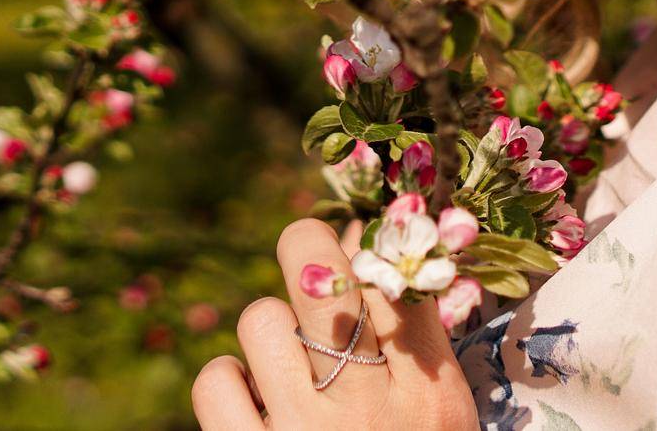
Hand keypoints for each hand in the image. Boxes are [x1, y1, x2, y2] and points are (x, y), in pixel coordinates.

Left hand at [192, 217, 477, 428]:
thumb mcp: (440, 416)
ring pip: (261, 319)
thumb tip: (361, 251)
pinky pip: (215, 379)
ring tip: (285, 359)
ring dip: (269, 331)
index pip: (395, 276)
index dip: (368, 246)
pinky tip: (251, 399)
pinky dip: (228, 383)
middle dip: (307, 242)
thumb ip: (416, 347)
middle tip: (306, 251)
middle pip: (319, 271)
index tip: (355, 250)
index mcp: (428, 390)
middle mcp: (367, 404)